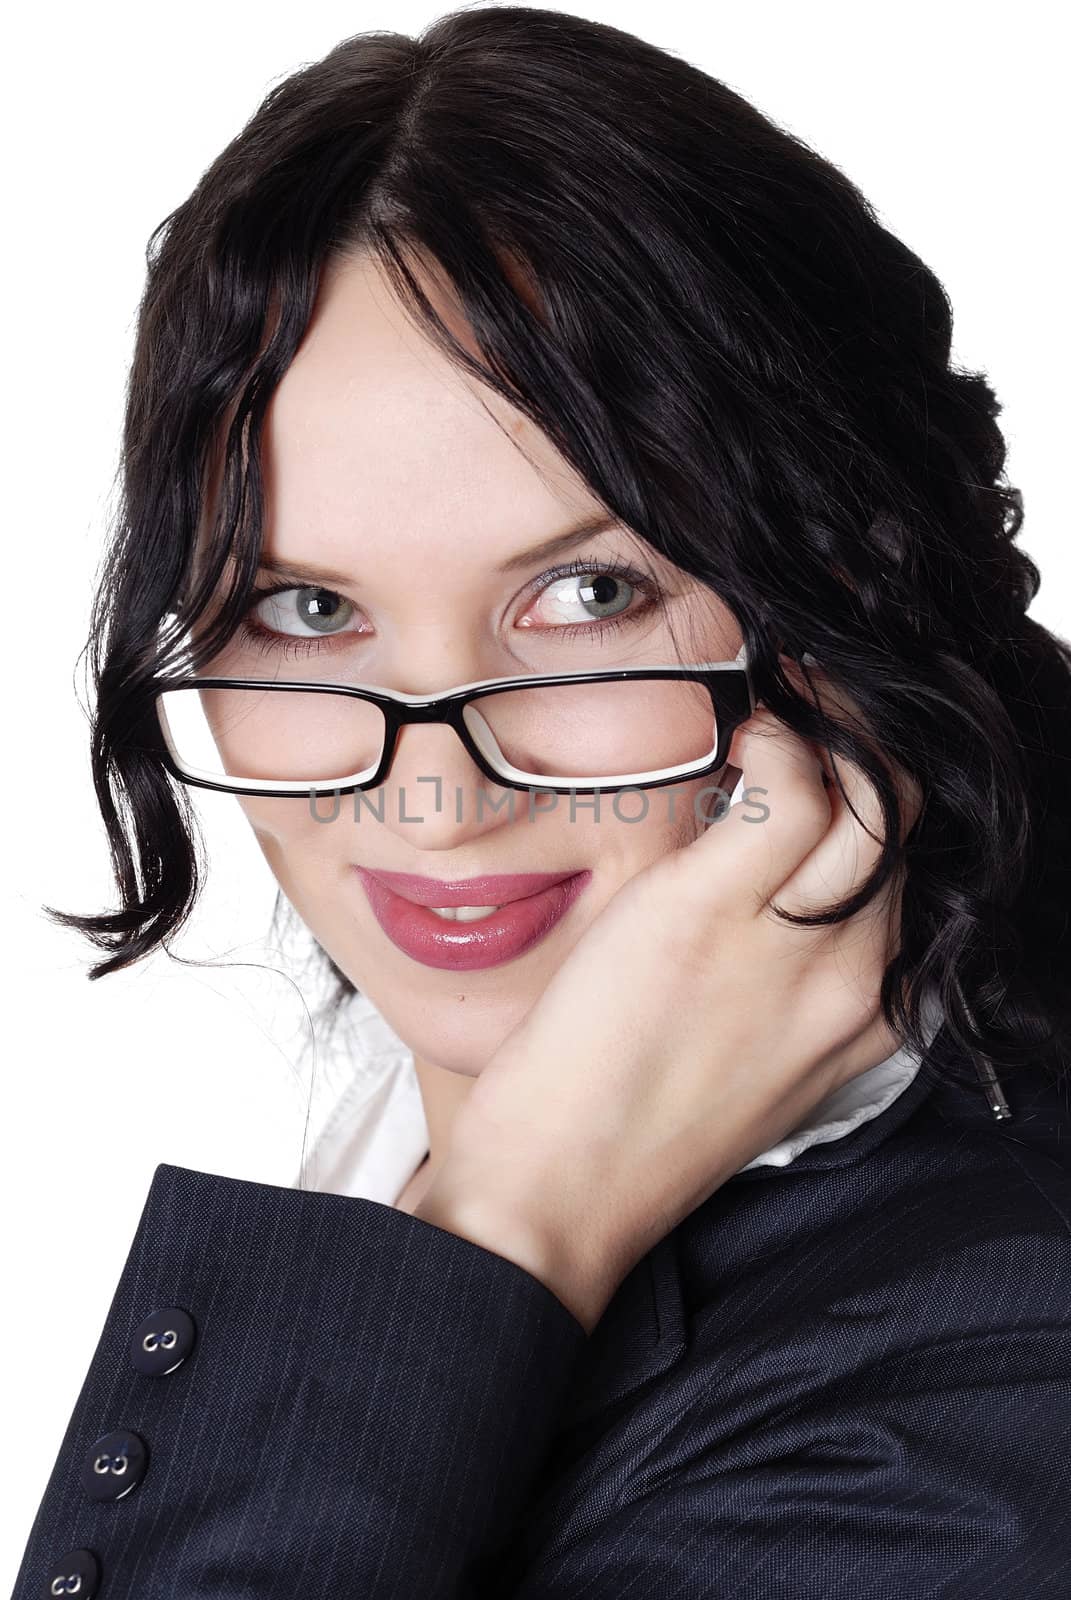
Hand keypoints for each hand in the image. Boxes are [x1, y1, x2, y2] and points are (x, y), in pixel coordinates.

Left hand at [415, 665, 921, 1331]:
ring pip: (871, 796)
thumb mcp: (743, 1049)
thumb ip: (779, 965)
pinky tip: (736, 741)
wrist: (559, 1196)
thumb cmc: (628, 1121)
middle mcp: (854, 977)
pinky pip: (791, 790)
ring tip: (768, 715)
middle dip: (862, 746)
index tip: (827, 750)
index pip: (908, 870)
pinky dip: (775, 743)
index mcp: (865, 1012)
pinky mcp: (712, 913)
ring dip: (824, 731)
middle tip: (803, 705)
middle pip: (903, 822)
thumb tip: (761, 856)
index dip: (871, 796)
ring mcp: (792, 946)